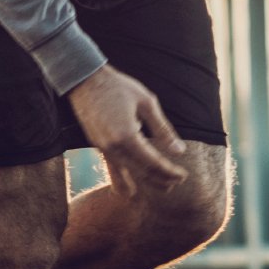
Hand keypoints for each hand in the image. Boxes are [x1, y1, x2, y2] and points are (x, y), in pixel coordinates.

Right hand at [66, 64, 185, 188]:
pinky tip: (132, 189)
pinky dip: (124, 180)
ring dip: (147, 181)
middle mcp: (113, 146)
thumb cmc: (118, 87)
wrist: (84, 80)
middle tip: (179, 181)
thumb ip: (163, 129)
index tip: (183, 176)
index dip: (170, 172)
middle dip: (162, 179)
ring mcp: (103, 148)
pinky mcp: (98, 146)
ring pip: (127, 173)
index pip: (153, 163)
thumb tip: (180, 151)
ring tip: (164, 186)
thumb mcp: (146, 102)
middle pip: (142, 172)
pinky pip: (113, 168)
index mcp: (127, 136)